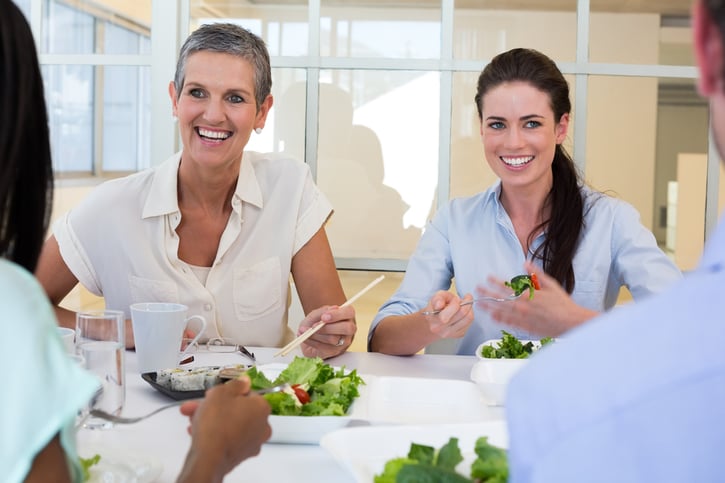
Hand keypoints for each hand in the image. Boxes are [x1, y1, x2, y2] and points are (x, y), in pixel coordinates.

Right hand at [177, 376, 271, 482]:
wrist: (209, 458)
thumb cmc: (217, 423)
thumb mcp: (221, 393)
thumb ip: (235, 384)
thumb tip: (244, 381)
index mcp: (262, 407)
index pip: (247, 393)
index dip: (228, 392)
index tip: (216, 393)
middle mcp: (262, 426)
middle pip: (237, 410)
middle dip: (215, 406)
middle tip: (199, 404)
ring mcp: (252, 442)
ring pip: (231, 424)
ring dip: (212, 419)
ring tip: (193, 417)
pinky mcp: (240, 455)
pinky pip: (228, 439)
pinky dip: (215, 433)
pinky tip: (197, 431)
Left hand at [297, 305, 356, 358]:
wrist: (309, 334)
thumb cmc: (316, 322)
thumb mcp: (316, 313)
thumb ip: (323, 310)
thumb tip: (333, 308)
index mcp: (347, 315)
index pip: (349, 312)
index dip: (337, 315)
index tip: (324, 316)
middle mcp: (349, 328)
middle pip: (346, 328)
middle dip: (329, 327)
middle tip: (314, 326)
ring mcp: (344, 341)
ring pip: (333, 339)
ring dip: (316, 335)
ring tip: (304, 331)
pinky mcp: (335, 351)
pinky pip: (324, 348)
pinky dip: (312, 342)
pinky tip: (305, 338)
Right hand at [421, 290, 474, 338]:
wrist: (434, 323)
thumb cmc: (436, 309)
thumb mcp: (435, 298)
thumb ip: (438, 299)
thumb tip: (439, 304)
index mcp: (433, 318)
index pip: (448, 310)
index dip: (455, 301)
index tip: (456, 297)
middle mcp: (440, 328)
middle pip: (462, 313)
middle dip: (467, 303)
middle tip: (467, 297)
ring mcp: (449, 333)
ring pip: (468, 318)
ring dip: (470, 309)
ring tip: (466, 305)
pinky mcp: (457, 335)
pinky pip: (469, 323)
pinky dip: (469, 315)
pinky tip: (463, 313)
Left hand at [476, 261, 597, 336]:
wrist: (571, 322)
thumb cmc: (563, 304)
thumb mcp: (551, 284)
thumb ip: (537, 274)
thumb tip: (526, 263)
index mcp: (529, 295)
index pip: (508, 287)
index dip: (496, 282)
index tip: (488, 277)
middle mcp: (523, 307)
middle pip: (501, 299)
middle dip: (488, 293)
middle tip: (477, 289)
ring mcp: (523, 318)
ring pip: (502, 312)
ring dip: (489, 307)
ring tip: (479, 303)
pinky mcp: (526, 327)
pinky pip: (509, 323)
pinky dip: (500, 320)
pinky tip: (492, 317)